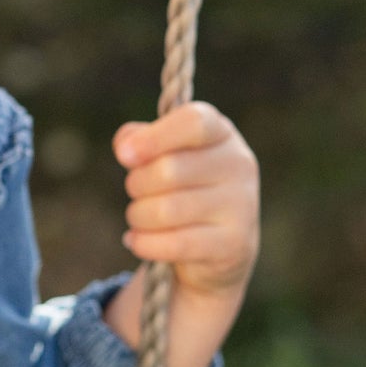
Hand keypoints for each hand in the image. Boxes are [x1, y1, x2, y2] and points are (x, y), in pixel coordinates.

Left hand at [111, 101, 259, 302]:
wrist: (218, 244)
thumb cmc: (182, 187)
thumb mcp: (162, 153)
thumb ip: (139, 140)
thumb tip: (126, 148)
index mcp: (220, 133)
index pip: (193, 122)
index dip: (154, 137)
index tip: (124, 155)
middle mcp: (238, 165)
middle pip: (170, 170)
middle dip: (137, 184)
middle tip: (136, 192)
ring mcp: (241, 206)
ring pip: (168, 210)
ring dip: (138, 216)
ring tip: (139, 217)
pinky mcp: (235, 244)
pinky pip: (176, 244)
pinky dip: (145, 243)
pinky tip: (137, 241)